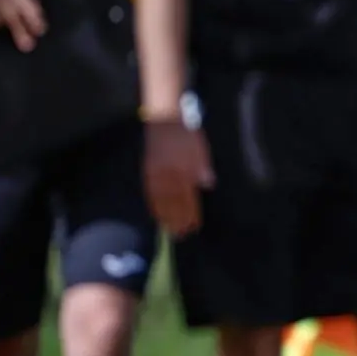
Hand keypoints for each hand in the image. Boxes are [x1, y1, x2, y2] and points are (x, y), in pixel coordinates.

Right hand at [144, 119, 214, 237]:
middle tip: (182, 235)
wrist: (164, 120)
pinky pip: (150, 192)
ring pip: (161, 200)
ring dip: (165, 217)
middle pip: (174, 203)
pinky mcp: (148, 171)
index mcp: (184, 170)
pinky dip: (154, 206)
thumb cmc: (187, 134)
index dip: (191, 214)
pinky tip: (156, 215)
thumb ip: (203, 167)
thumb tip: (208, 184)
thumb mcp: (200, 149)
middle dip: (178, 220)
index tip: (194, 227)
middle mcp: (169, 174)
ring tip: (169, 231)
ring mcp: (156, 174)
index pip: (188, 198)